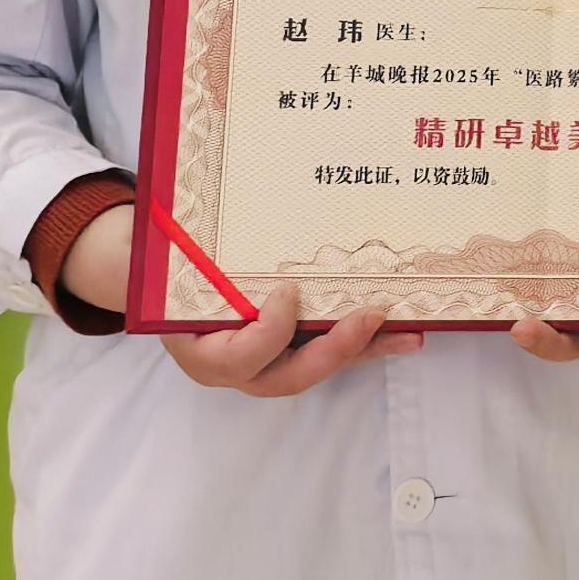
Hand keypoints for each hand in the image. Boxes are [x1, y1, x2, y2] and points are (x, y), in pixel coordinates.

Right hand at [63, 210, 419, 397]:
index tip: (287, 294)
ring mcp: (270, 365)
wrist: (168, 287)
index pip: (241, 356)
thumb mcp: (167, 265)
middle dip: (335, 349)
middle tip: (370, 318)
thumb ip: (178, 250)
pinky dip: (368, 343)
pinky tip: (406, 330)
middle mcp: (239, 370)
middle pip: (290, 375)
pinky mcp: (295, 353)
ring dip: (367, 350)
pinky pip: (332, 354)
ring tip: (412, 334)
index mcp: (202, 352)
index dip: (268, 332)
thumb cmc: (170, 272)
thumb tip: (166, 204)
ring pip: (320, 367)